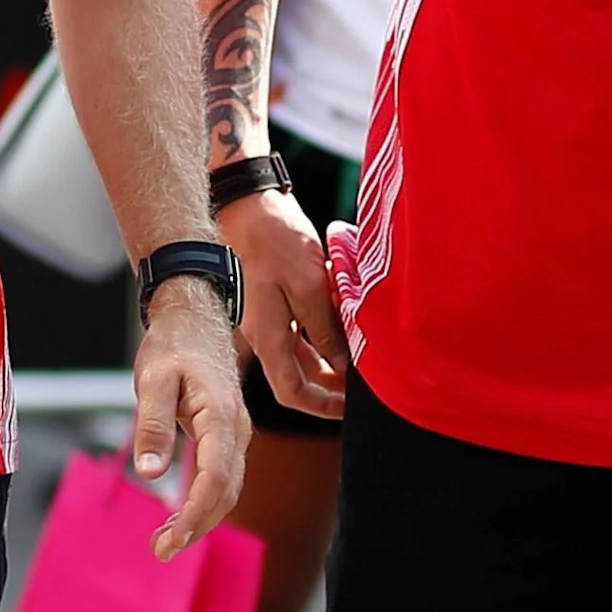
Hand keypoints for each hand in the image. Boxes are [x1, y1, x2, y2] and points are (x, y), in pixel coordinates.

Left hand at [131, 278, 247, 561]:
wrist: (194, 315)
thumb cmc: (173, 343)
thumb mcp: (153, 379)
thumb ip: (152, 424)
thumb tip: (149, 472)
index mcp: (222, 416)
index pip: (216, 478)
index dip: (195, 514)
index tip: (169, 540)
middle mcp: (237, 429)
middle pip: (226, 491)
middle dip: (198, 526)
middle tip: (162, 550)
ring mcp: (236, 432)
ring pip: (228, 487)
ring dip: (202, 518)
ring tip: (168, 541)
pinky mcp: (227, 433)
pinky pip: (223, 475)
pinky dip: (206, 501)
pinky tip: (183, 514)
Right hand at [225, 188, 345, 418]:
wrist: (248, 205)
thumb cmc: (274, 240)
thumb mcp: (309, 285)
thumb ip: (325, 329)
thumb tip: (342, 365)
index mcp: (268, 338)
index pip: (291, 393)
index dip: (321, 407)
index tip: (349, 407)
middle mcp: (264, 335)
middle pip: (298, 377)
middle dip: (331, 385)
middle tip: (364, 382)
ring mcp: (267, 319)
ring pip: (301, 354)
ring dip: (330, 357)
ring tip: (361, 351)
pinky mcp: (273, 302)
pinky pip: (299, 331)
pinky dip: (322, 333)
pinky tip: (343, 321)